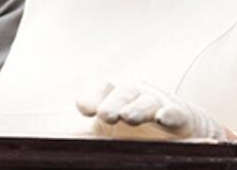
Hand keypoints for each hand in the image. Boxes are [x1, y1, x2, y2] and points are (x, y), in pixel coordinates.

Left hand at [75, 79, 227, 139]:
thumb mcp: (104, 135)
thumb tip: (54, 146)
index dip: (91, 96)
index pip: (99, 89)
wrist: (179, 137)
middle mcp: (134, 97)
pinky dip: (171, 114)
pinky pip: (177, 113)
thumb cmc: (132, 136)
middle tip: (105, 115)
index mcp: (112, 98)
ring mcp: (158, 105)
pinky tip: (163, 118)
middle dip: (113, 103)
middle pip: (122, 93)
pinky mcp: (182, 119)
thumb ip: (83, 137)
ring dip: (138, 108)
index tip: (83, 108)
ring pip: (147, 101)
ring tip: (129, 117)